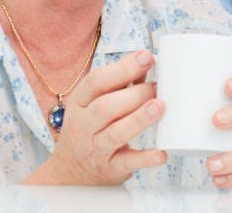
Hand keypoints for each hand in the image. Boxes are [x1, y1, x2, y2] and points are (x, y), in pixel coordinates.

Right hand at [23, 50, 166, 184]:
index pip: (95, 82)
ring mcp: (96, 149)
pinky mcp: (110, 169)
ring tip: (160, 107)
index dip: (122, 68)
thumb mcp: (93, 105)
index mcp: (80, 103)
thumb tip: (147, 63)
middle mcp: (84, 126)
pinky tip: (161, 153)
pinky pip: (127, 163)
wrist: (69, 173)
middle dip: (134, 94)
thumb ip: (119, 85)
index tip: (147, 58)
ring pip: (115, 134)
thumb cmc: (88, 130)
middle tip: (157, 88)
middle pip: (105, 107)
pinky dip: (145, 159)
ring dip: (139, 119)